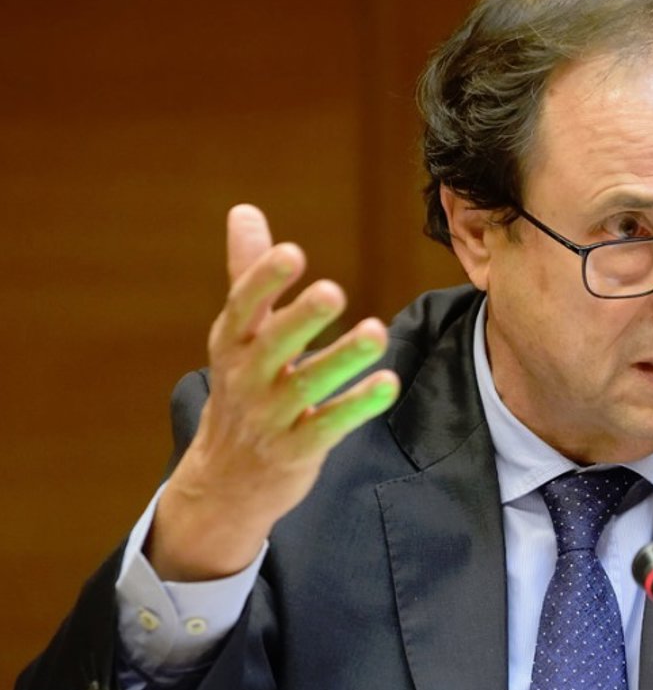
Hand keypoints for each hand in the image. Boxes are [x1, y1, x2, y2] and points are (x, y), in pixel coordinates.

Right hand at [146, 205, 398, 580]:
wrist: (227, 479)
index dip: (264, 280)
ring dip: (342, 359)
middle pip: (273, 344)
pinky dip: (357, 405)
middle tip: (334, 291)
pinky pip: (329, 425)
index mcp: (232, 342)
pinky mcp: (296, 449)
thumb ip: (248, 273)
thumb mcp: (238, 333)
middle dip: (301, 318)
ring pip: (307, 385)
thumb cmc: (242, 387)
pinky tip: (388, 382)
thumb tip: (245, 210)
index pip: (243, 306)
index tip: (291, 252)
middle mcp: (246, 377)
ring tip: (377, 332)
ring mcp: (270, 416)